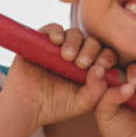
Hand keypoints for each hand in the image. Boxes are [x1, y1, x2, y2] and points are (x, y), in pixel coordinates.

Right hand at [0, 25, 117, 128]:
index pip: (106, 54)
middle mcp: (77, 55)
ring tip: (67, 57)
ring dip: (75, 42)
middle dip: (91, 50)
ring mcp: (59, 48)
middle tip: (82, 64)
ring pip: (74, 34)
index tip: (101, 66)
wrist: (27, 108)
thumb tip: (101, 69)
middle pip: (92, 42)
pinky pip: (52, 28)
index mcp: (91, 68)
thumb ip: (97, 89)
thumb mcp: (83, 102)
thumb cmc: (57, 107)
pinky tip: (57, 41)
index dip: (107, 57)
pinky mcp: (41, 43)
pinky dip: (56, 31)